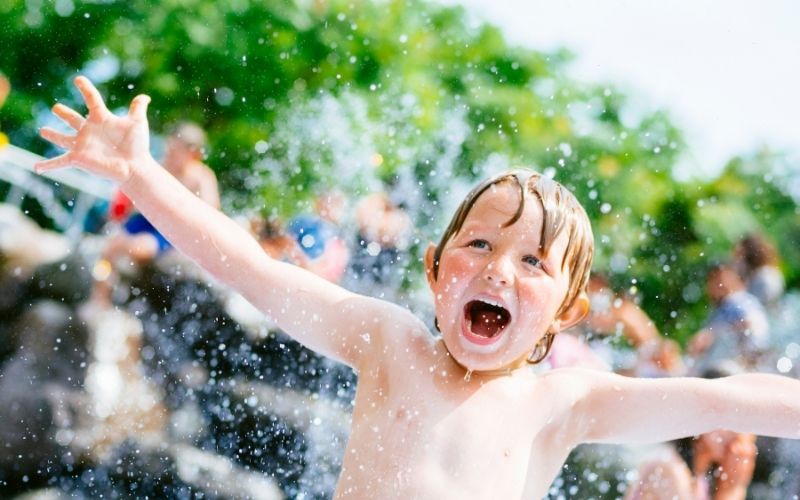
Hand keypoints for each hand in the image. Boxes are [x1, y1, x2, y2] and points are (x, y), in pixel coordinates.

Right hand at [36, 76, 151, 182]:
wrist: (135, 166)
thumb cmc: (137, 146)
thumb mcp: (137, 123)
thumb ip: (137, 108)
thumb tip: (145, 96)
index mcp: (101, 119)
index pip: (92, 99)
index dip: (86, 89)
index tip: (79, 79)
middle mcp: (89, 130)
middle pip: (73, 119)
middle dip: (64, 113)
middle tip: (56, 108)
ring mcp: (82, 144)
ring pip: (63, 138)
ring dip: (52, 135)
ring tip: (42, 131)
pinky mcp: (78, 158)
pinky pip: (60, 161)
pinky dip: (47, 165)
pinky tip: (36, 168)